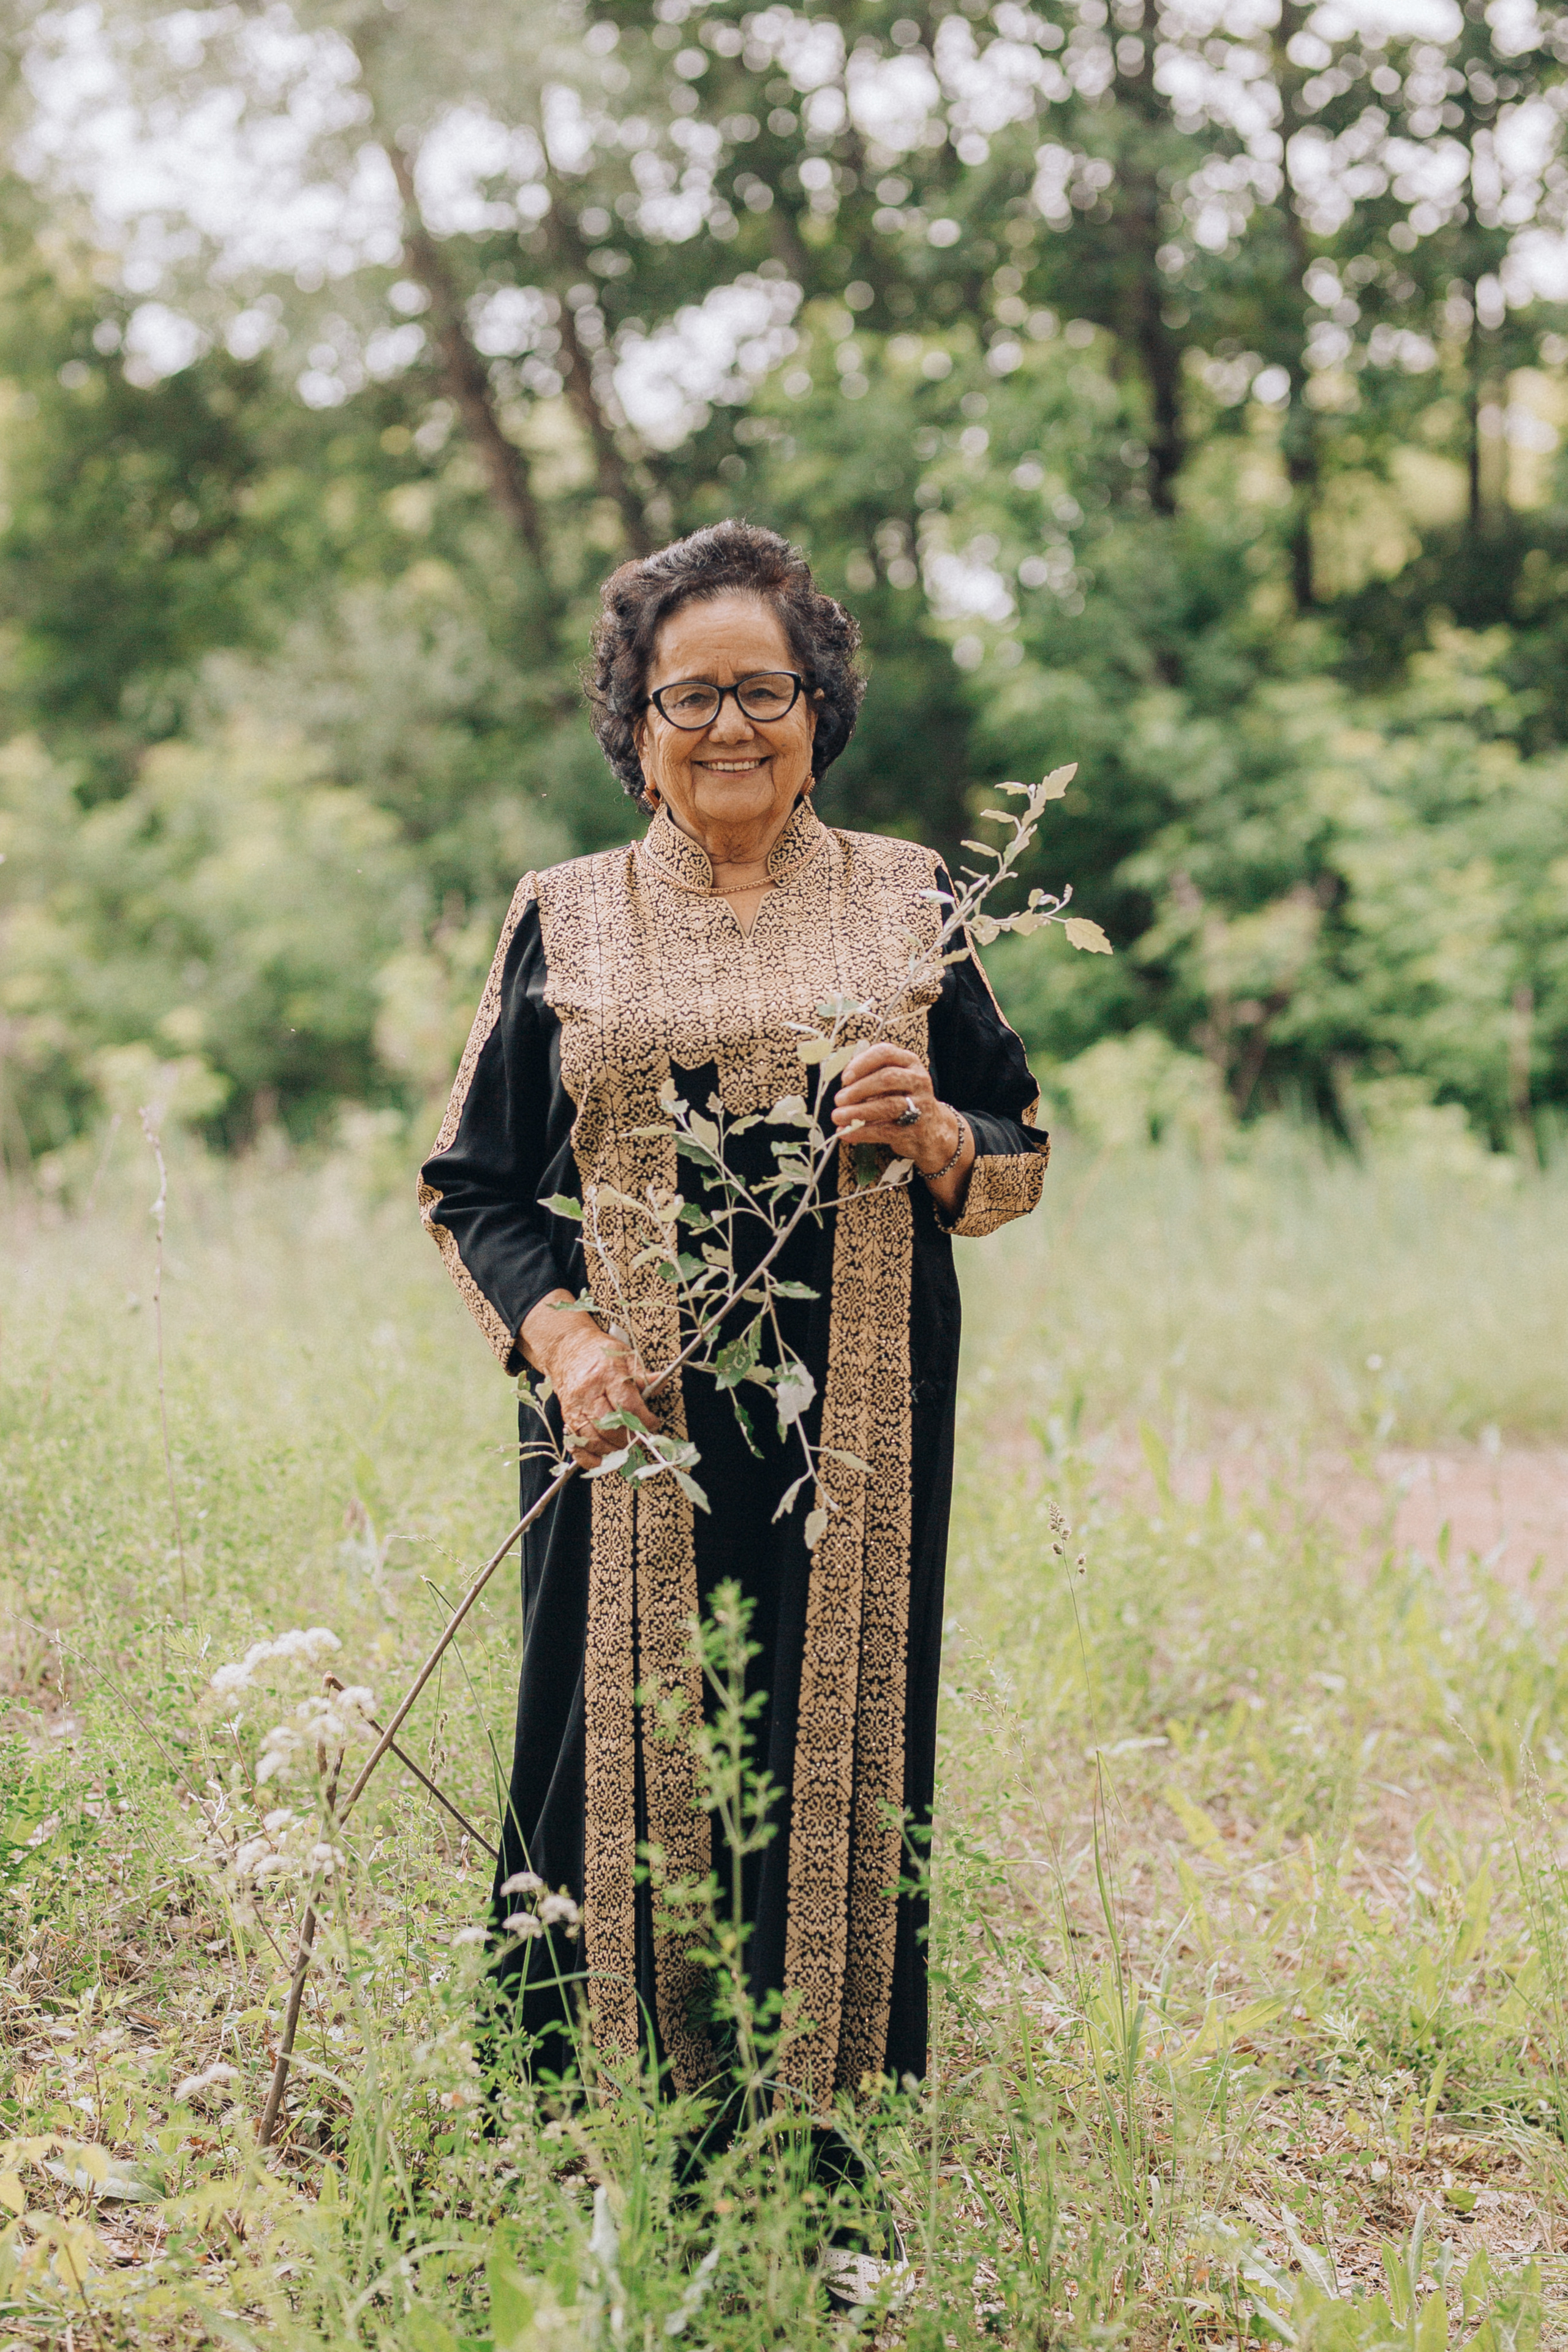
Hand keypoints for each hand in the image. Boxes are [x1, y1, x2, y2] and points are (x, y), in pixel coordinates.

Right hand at [519, 1294, 658, 1467]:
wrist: (566, 1349)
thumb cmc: (598, 1352)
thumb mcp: (624, 1355)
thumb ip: (641, 1374)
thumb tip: (661, 1382)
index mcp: (606, 1375)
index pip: (627, 1405)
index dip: (644, 1420)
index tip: (653, 1423)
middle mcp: (588, 1393)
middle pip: (610, 1426)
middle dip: (629, 1437)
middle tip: (641, 1438)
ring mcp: (575, 1407)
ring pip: (593, 1439)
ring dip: (613, 1449)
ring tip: (626, 1447)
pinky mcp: (567, 1417)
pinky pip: (576, 1445)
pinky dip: (589, 1458)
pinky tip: (604, 1460)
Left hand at [831, 1042, 960, 1177]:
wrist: (931, 1128)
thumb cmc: (903, 1098)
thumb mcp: (893, 1080)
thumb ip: (869, 1076)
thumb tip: (840, 1084)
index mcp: (909, 1062)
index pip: (885, 1053)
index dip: (862, 1063)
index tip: (845, 1077)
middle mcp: (918, 1080)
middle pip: (887, 1078)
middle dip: (859, 1089)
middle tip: (839, 1099)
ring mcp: (920, 1105)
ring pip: (888, 1105)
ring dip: (858, 1111)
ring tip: (839, 1116)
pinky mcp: (915, 1129)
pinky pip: (886, 1131)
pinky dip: (863, 1132)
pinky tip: (847, 1133)